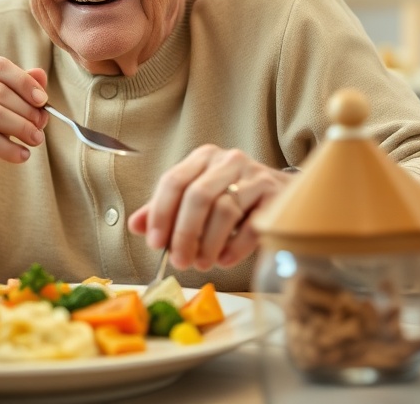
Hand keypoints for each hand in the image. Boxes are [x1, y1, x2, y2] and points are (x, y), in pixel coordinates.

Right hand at [0, 58, 48, 208]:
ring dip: (22, 128)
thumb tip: (41, 75)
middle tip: (42, 123)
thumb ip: (19, 90)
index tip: (43, 99)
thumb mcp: (1, 109)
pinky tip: (23, 155)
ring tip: (36, 139)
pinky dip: (12, 149)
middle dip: (26, 109)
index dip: (24, 81)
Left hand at [127, 144, 293, 271]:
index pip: (174, 180)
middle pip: (198, 195)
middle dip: (184, 233)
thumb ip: (167, 209)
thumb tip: (136, 225)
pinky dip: (235, 248)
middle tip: (179, 261)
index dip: (161, 213)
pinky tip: (225, 260)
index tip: (155, 243)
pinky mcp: (276, 196)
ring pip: (225, 210)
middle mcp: (229, 161)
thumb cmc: (234, 197)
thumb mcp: (198, 198)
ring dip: (209, 244)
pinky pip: (252, 225)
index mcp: (203, 158)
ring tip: (202, 263)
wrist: (283, 194)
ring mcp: (255, 176)